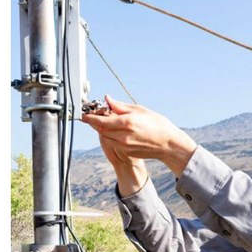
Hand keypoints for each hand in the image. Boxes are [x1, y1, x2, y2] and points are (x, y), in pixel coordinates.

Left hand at [81, 95, 196, 176]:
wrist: (168, 144)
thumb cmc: (157, 125)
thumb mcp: (140, 110)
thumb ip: (121, 106)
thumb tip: (108, 99)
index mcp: (126, 122)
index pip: (100, 120)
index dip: (89, 117)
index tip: (84, 114)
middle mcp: (123, 136)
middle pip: (100, 129)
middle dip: (95, 122)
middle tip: (95, 115)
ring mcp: (124, 146)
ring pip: (105, 136)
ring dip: (103, 129)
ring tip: (109, 122)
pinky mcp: (126, 152)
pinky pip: (113, 142)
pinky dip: (111, 136)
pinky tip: (118, 130)